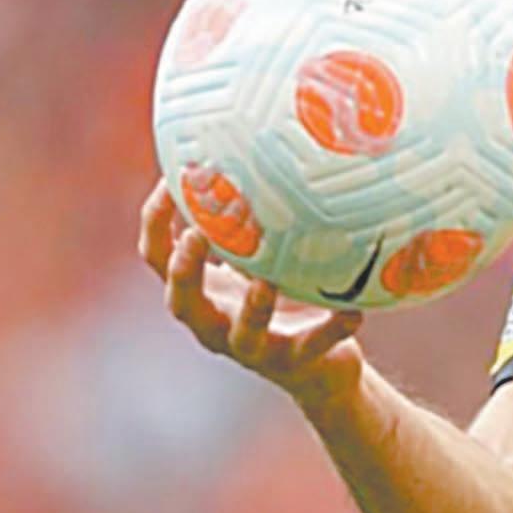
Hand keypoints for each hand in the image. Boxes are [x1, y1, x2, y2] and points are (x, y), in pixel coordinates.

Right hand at [138, 178, 365, 412]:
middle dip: (185, 272)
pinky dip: (333, 328)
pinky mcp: (295, 363)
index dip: (157, 224)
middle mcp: (217, 324)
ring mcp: (255, 349)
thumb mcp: (264, 256)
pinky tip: (354, 311)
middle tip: (197, 235)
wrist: (320, 366)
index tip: (169, 181)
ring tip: (265, 283)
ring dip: (252, 308)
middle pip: (182, 303)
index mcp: (204, 292)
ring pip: (242, 336)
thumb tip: (257, 145)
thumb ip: (250, 218)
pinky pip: (315, 345)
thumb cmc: (285, 298)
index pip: (160, 259)